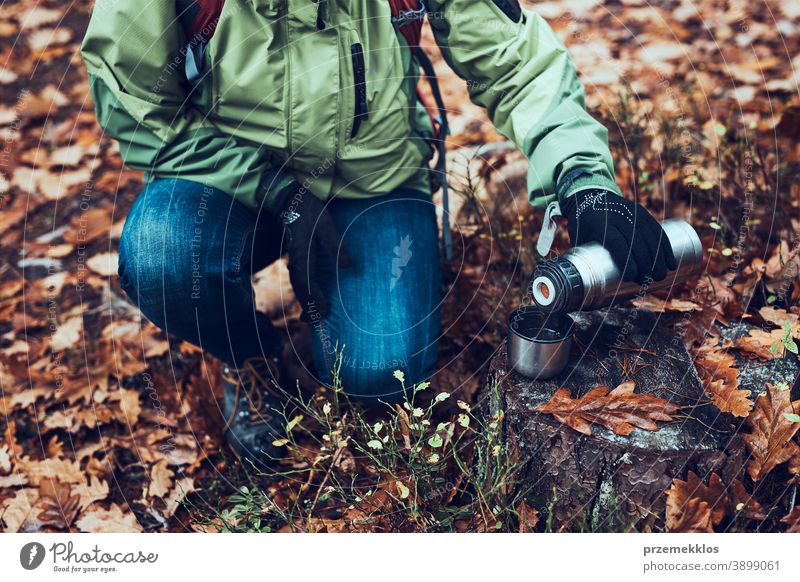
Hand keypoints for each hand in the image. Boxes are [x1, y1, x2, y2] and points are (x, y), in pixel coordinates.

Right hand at [274, 186, 350, 320]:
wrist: (291, 201)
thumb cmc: (310, 212)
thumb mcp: (326, 226)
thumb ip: (336, 246)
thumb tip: (349, 266)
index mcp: (302, 254)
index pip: (307, 282)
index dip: (315, 298)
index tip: (324, 310)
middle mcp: (296, 260)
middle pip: (300, 289)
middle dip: (307, 306)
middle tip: (315, 323)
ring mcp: (294, 260)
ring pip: (298, 286)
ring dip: (305, 302)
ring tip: (311, 317)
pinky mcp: (296, 257)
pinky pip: (299, 280)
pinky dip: (304, 292)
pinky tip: (310, 299)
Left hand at [560, 189, 676, 282]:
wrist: (589, 195)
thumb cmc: (582, 225)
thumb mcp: (577, 238)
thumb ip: (580, 259)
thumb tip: (583, 287)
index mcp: (600, 223)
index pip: (616, 241)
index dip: (626, 259)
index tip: (632, 276)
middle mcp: (618, 216)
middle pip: (636, 240)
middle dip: (645, 262)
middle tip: (649, 280)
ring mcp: (631, 212)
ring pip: (649, 235)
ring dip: (658, 256)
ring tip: (661, 275)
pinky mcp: (641, 212)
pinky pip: (656, 229)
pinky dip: (665, 246)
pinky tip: (670, 260)